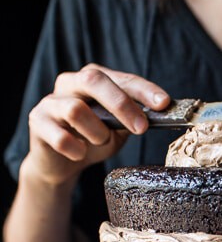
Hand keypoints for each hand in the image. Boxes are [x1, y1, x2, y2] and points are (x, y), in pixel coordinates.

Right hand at [25, 64, 169, 185]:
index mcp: (93, 79)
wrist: (60, 163)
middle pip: (94, 79)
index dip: (143, 89)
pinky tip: (80, 153)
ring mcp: (51, 101)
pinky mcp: (37, 121)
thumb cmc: (92, 139)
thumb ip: (134, 117)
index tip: (164, 103)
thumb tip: (160, 112)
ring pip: (76, 109)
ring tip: (100, 142)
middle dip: (121, 104)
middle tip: (141, 128)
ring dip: (97, 132)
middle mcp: (70, 83)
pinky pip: (60, 136)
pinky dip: (76, 149)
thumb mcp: (118, 128)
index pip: (121, 78)